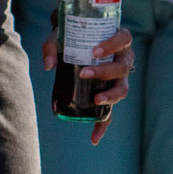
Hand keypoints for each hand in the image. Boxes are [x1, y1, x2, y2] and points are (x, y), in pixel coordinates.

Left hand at [40, 16, 132, 146]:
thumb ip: (52, 46)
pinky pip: (110, 110)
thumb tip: (48, 65)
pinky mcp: (109, 92)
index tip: (94, 51)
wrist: (76, 42)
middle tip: (85, 73)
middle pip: (122, 68)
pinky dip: (103, 124)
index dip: (112, 45)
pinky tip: (94, 138)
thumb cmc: (73, 35)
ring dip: (110, 96)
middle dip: (105, 72)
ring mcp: (119, 77)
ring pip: (122, 88)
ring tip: (95, 100)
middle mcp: (124, 58)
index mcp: (119, 40)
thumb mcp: (61, 35)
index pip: (123, 39)